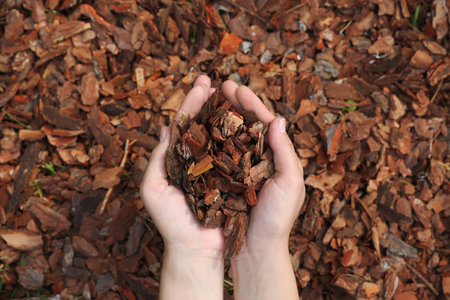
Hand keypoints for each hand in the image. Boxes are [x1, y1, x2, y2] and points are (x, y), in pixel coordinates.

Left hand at [140, 75, 222, 299]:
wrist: (195, 249)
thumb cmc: (171, 222)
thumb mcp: (154, 189)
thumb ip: (157, 158)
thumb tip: (166, 127)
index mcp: (179, 159)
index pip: (185, 123)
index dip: (193, 102)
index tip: (203, 82)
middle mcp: (199, 160)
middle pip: (205, 124)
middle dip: (211, 101)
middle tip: (218, 81)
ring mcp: (217, 168)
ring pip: (224, 135)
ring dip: (229, 113)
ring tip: (234, 94)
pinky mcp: (234, 179)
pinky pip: (239, 154)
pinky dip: (243, 136)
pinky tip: (248, 122)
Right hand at [222, 80, 304, 299]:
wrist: (256, 249)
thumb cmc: (277, 219)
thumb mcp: (290, 184)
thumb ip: (284, 151)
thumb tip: (278, 118)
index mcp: (274, 156)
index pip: (262, 122)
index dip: (249, 102)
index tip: (234, 87)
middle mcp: (256, 159)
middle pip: (243, 124)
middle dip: (232, 103)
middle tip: (218, 85)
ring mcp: (238, 168)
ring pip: (228, 136)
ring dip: (218, 116)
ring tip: (207, 100)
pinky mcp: (223, 180)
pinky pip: (215, 154)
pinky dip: (208, 139)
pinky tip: (199, 128)